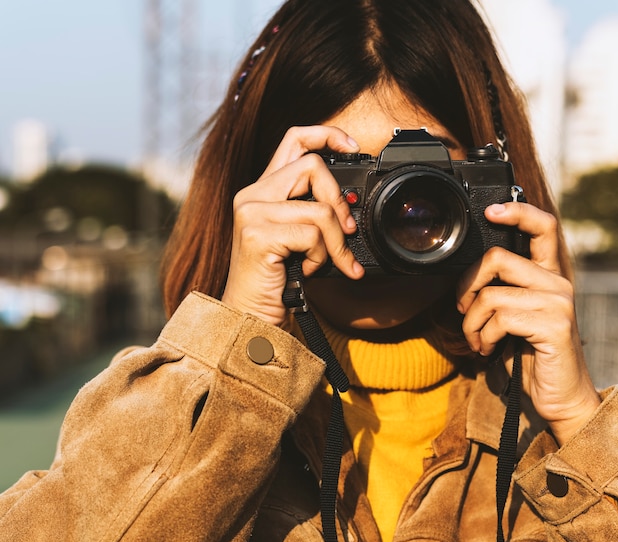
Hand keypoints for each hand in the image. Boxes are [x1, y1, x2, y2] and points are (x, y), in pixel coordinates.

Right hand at [221, 126, 364, 326]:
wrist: (250, 315)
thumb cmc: (276, 280)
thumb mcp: (296, 239)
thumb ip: (310, 212)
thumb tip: (347, 208)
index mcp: (262, 190)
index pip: (294, 139)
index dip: (327, 135)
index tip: (352, 146)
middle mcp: (252, 195)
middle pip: (313, 167)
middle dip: (339, 203)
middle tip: (347, 231)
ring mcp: (252, 212)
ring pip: (319, 208)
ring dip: (335, 243)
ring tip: (324, 262)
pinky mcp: (258, 234)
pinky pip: (312, 234)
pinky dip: (320, 257)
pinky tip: (305, 271)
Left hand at [456, 202, 600, 444]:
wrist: (559, 395)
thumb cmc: (529, 355)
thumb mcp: (513, 316)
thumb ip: (502, 290)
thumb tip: (468, 278)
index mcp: (548, 274)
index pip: (543, 226)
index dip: (516, 211)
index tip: (490, 210)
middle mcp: (557, 282)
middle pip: (497, 257)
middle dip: (466, 285)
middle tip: (461, 310)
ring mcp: (558, 302)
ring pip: (490, 294)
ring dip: (471, 322)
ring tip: (476, 340)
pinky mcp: (554, 325)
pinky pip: (499, 319)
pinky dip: (483, 337)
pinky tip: (488, 350)